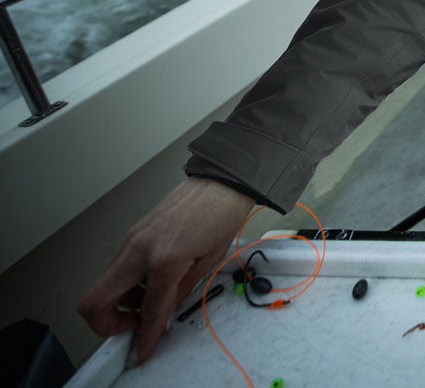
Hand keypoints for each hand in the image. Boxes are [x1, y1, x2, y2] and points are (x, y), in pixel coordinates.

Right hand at [78, 177, 253, 367]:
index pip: (147, 311)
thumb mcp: (208, 262)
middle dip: (107, 324)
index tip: (139, 351)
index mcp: (164, 259)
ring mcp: (131, 240)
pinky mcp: (132, 234)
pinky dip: (127, 284)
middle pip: (95, 301)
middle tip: (135, 325)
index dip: (143, 337)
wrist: (222, 180)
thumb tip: (163, 315)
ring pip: (104, 285)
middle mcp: (139, 249)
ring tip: (154, 298)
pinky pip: (118, 268)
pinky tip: (154, 280)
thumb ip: (180, 292)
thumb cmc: (222, 214)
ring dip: (120, 302)